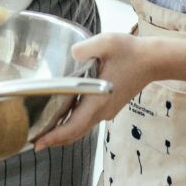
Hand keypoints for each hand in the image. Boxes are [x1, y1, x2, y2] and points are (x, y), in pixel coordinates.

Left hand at [34, 33, 156, 149]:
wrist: (153, 60)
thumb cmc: (130, 51)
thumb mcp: (107, 43)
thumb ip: (86, 47)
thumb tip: (71, 53)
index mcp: (99, 100)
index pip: (73, 126)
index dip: (54, 136)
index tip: (38, 142)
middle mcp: (102, 111)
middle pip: (74, 133)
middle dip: (54, 139)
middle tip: (33, 141)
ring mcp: (107, 111)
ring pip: (81, 129)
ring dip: (62, 133)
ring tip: (44, 132)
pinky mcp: (109, 107)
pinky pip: (87, 121)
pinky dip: (72, 124)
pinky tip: (62, 117)